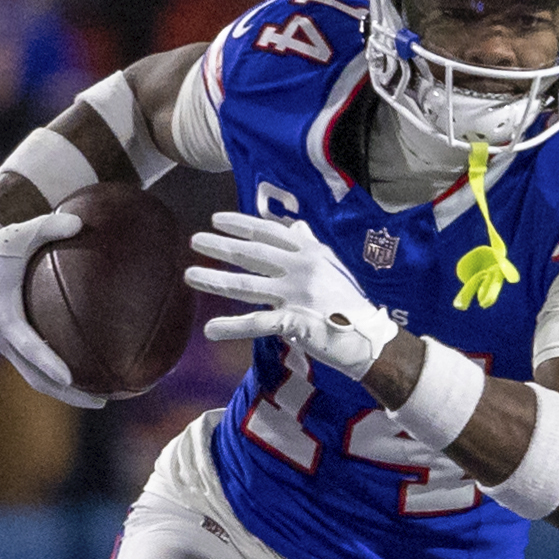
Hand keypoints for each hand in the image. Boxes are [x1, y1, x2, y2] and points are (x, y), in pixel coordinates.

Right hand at [0, 210, 101, 408]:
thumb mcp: (20, 232)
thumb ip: (50, 226)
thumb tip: (81, 221)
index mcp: (0, 310)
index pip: (25, 342)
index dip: (46, 360)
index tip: (69, 376)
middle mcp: (0, 334)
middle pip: (33, 374)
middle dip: (65, 392)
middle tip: (101, 401)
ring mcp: (3, 343)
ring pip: (34, 377)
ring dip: (64, 392)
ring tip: (100, 398)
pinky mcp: (9, 344)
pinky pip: (34, 367)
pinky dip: (57, 376)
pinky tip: (86, 378)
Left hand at [186, 211, 397, 378]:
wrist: (369, 338)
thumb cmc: (348, 302)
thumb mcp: (331, 266)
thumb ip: (310, 245)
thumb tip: (298, 226)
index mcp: (309, 252)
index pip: (268, 233)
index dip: (241, 225)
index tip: (216, 220)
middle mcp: (301, 268)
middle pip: (252, 255)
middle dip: (220, 247)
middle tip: (194, 241)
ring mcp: (297, 295)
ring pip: (247, 285)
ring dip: (214, 280)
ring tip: (189, 275)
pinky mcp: (294, 323)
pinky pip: (256, 324)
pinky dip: (231, 327)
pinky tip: (210, 329)